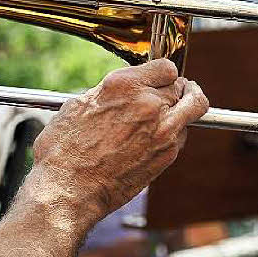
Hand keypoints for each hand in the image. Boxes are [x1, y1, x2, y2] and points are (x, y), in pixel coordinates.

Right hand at [33, 59, 208, 223]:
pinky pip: (181, 136)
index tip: (160, 80)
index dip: (162, 74)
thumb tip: (120, 93)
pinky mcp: (168, 155)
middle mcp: (148, 103)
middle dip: (177, 91)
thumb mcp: (77, 106)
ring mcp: (163, 130)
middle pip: (185, 87)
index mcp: (123, 85)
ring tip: (165, 117)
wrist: (69, 188)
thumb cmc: (64, 149)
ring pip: (192, 110)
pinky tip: (151, 140)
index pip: (166, 68)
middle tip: (171, 96)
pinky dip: (172, 134)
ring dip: (181, 111)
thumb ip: (107, 94)